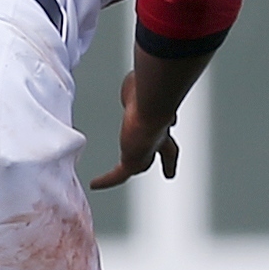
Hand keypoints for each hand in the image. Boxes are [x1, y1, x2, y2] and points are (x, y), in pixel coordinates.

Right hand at [87, 72, 180, 188]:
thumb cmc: (149, 89)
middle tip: (170, 172)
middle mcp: (159, 135)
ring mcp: (148, 151)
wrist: (151, 103)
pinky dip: (105, 180)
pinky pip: (118, 176)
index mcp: (163, 115)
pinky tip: (95, 184)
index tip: (173, 123)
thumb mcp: (141, 86)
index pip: (170, 118)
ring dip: (126, 172)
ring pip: (139, 166)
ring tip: (114, 181)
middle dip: (168, 161)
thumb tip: (133, 85)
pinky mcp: (133, 162)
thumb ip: (136, 89)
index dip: (170, 122)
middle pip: (167, 152)